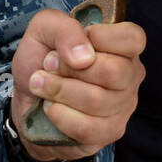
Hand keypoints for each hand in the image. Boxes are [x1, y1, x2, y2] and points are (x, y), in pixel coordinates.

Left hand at [10, 10, 144, 161]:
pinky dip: (60, 116)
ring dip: (59, 91)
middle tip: (48, 65)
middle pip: (114, 72)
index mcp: (122, 45)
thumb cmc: (42, 57)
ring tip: (42, 85)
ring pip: (97, 101)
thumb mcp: (45, 28)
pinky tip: (51, 107)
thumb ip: (65, 30)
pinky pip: (87, 128)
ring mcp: (123, 106)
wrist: (27, 96)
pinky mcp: (108, 132)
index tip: (72, 43)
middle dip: (70, 69)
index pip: (133, 39)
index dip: (101, 38)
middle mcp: (130, 75)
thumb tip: (84, 57)